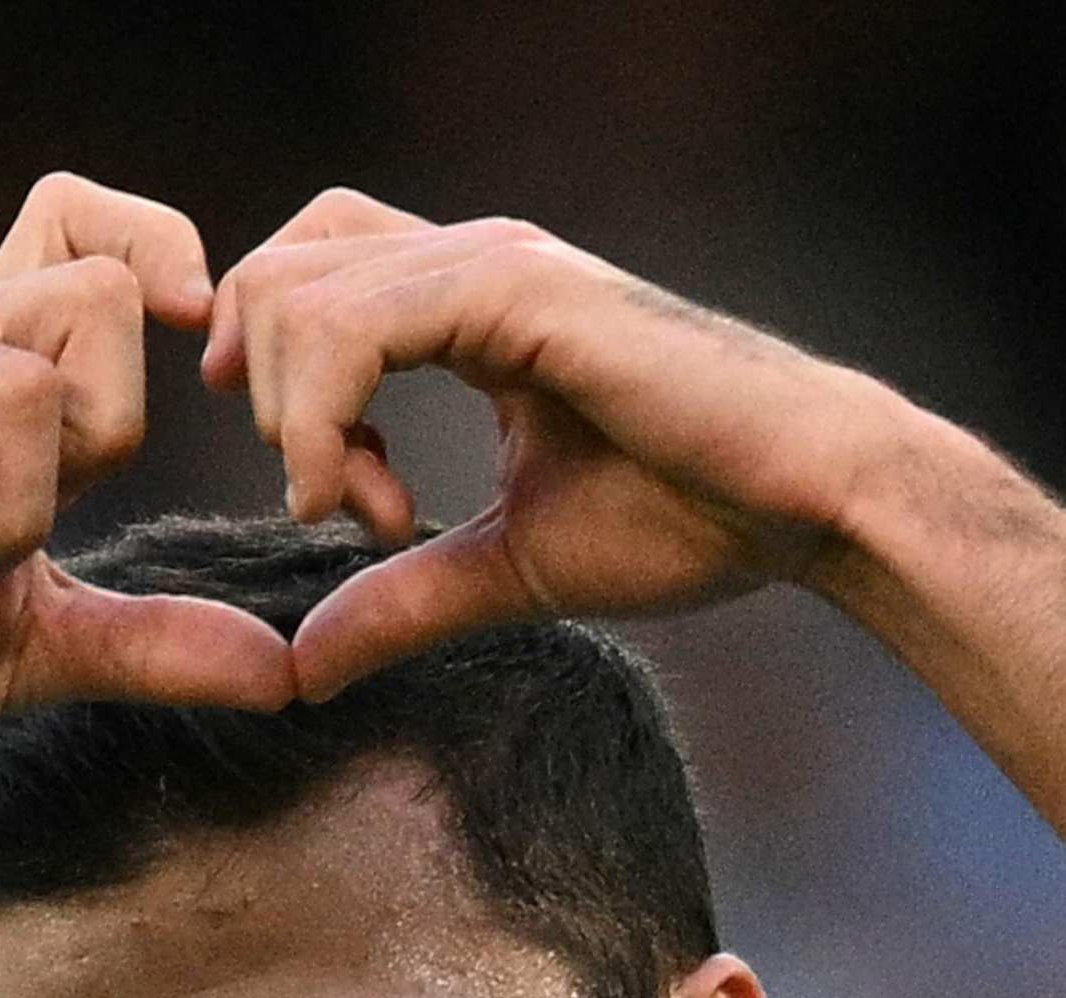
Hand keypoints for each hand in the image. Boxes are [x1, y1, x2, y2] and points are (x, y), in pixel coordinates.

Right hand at [0, 175, 297, 754]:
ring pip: (20, 391)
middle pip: (97, 299)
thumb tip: (283, 674)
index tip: (185, 351)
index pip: (87, 227)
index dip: (159, 254)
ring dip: (1, 529)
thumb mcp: (32, 651)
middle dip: (93, 450)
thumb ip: (151, 648)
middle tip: (14, 544)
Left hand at [205, 192, 913, 696]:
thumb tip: (301, 670)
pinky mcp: (516, 290)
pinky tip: (362, 501)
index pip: (307, 277)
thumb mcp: (509, 568)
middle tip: (333, 504)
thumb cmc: (694, 519)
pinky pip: (351, 325)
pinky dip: (320, 419)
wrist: (805, 501)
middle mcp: (472, 259)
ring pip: (294, 292)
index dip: (272, 381)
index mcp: (470, 302)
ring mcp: (493, 262)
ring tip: (359, 512)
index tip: (325, 498)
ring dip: (290, 419)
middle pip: (278, 272)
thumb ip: (401, 603)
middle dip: (260, 395)